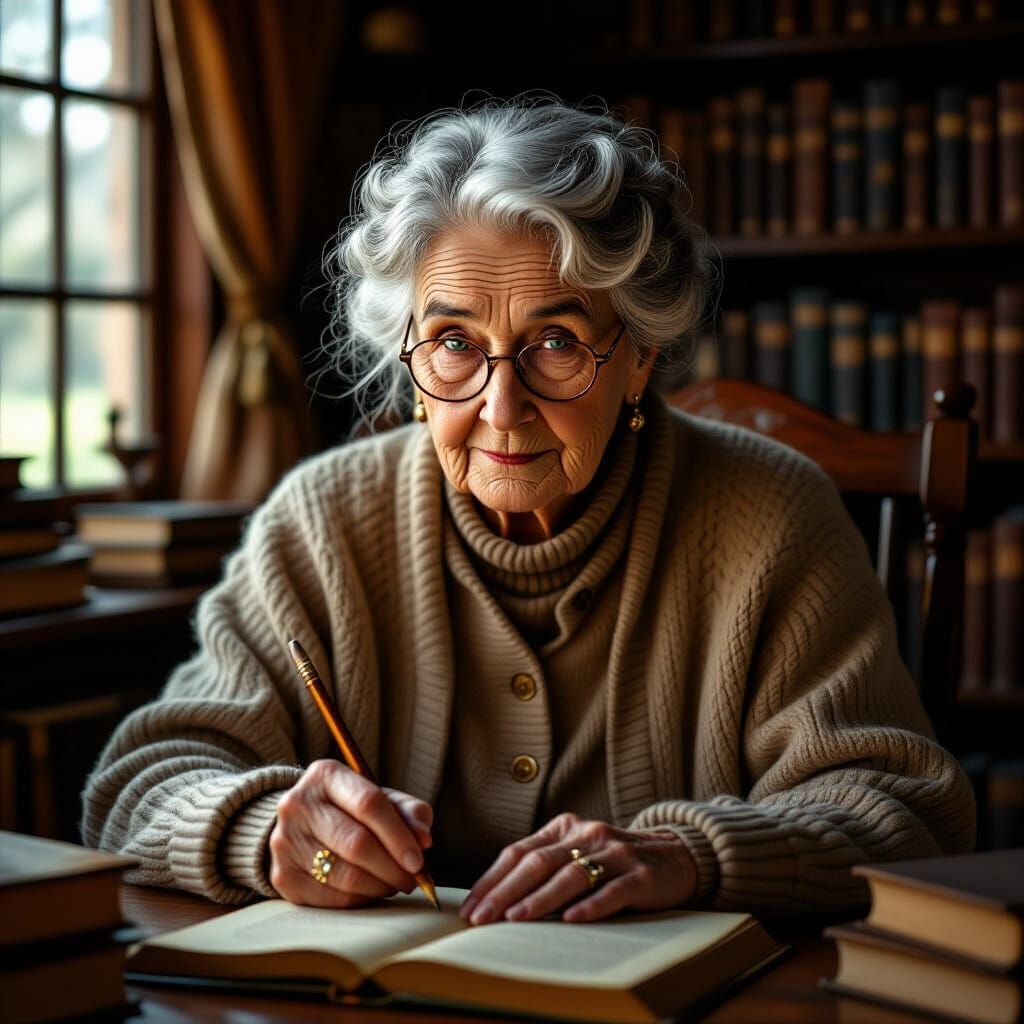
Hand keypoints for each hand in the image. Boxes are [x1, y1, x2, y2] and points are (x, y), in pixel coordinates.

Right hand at [268, 759, 432, 907]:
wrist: (299, 824)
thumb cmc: (348, 810)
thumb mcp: (377, 796)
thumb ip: (407, 810)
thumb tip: (424, 838)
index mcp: (326, 775)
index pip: (368, 804)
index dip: (398, 835)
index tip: (419, 859)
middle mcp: (298, 804)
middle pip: (356, 843)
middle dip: (392, 866)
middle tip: (413, 878)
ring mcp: (285, 841)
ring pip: (344, 875)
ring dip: (379, 885)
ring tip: (395, 883)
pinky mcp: (283, 876)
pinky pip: (331, 898)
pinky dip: (360, 899)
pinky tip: (372, 891)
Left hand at [458, 812, 697, 925]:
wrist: (675, 855)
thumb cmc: (613, 861)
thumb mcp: (577, 852)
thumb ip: (544, 866)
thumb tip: (495, 899)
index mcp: (565, 827)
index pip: (519, 852)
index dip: (491, 879)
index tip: (470, 907)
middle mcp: (587, 834)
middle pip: (538, 862)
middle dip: (505, 891)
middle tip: (482, 917)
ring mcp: (615, 853)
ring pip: (571, 875)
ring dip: (540, 899)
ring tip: (515, 918)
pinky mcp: (641, 876)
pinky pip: (612, 891)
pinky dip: (590, 905)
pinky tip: (571, 919)